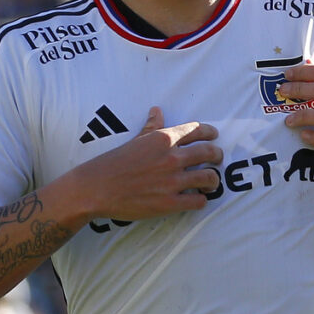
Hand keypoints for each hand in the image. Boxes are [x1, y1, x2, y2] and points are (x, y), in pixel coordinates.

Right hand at [76, 106, 221, 219]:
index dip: (209, 133)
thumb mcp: (135, 140)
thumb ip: (151, 127)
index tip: (214, 136)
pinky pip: (198, 201)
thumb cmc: (113, 163)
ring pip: (209, 178)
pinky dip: (202, 200)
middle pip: (209, 152)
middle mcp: (171, 158)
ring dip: (213, 180)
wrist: (95, 188)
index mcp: (163, 139)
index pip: (197, 130)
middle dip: (217, 155)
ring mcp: (172, 181)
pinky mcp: (169, 203)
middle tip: (218, 158)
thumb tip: (157, 110)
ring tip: (211, 182)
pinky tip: (198, 199)